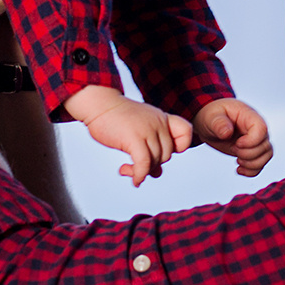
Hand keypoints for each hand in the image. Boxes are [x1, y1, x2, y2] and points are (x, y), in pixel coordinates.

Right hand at [64, 86, 191, 186]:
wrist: (99, 104)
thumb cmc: (116, 118)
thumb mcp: (139, 129)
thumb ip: (150, 147)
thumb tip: (156, 173)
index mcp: (161, 118)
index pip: (186, 131)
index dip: (180, 146)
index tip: (162, 151)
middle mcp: (158, 123)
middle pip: (167, 154)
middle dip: (153, 164)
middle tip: (136, 165)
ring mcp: (147, 130)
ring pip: (156, 161)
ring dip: (143, 171)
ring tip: (128, 170)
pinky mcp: (134, 138)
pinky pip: (144, 164)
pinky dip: (140, 175)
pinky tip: (134, 180)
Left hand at [193, 99, 272, 176]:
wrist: (211, 124)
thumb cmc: (213, 116)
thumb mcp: (211, 116)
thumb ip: (219, 123)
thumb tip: (227, 132)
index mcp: (249, 116)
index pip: (262, 129)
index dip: (251, 141)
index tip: (236, 143)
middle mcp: (256, 128)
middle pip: (265, 146)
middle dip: (248, 154)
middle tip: (233, 149)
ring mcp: (256, 140)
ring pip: (266, 156)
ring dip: (251, 164)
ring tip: (237, 160)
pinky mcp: (252, 151)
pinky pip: (261, 164)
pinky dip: (251, 171)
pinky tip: (239, 169)